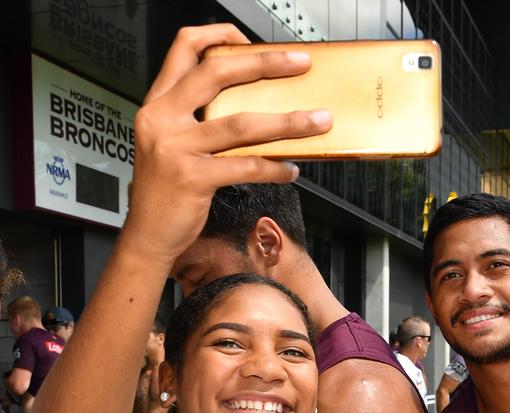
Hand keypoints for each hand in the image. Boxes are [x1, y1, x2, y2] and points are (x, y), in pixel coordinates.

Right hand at [123, 24, 331, 264]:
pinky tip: (289, 170)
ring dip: (287, 121)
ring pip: (241, 124)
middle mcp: (163, 119)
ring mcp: (176, 148)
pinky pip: (245, 166)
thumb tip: (250, 106)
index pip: (184, 49)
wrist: (148, 235)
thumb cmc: (165, 192)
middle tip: (299, 64)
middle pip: (217, 73)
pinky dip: (273, 168)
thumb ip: (197, 119)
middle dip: (265, 64)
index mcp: (158, 104)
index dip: (218, 35)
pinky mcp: (193, 178)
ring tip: (316, 121)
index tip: (249, 39)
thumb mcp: (170, 143)